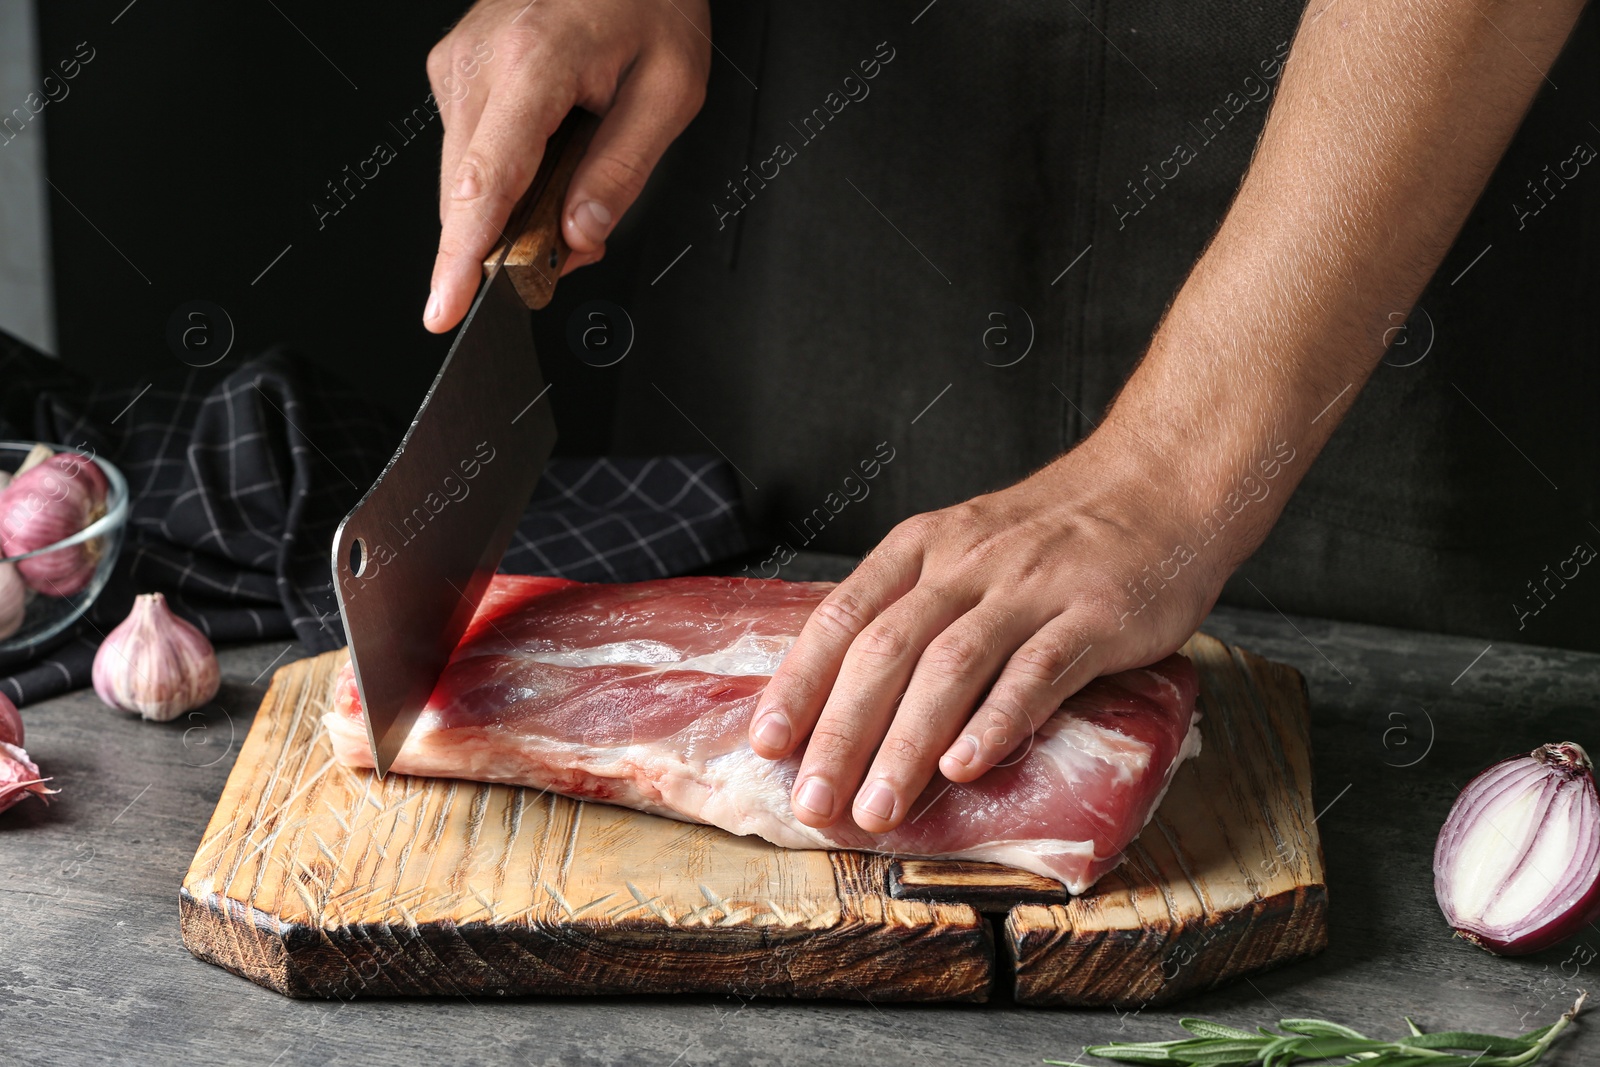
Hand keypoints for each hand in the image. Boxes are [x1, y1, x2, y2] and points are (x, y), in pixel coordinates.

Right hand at [423, 0, 709, 332]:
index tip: (445, 308)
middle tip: (577, 240)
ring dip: (510, 208)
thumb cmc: (649, 0)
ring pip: (463, 177)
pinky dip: (503, 175)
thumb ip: (623, 170)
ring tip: (572, 182)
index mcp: (533, 64)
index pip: (485, 184)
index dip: (462, 258)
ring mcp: (458, 62)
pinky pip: (467, 149)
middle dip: (510, 242)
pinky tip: (548, 153)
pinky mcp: (454, 67)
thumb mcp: (671, 89)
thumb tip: (579, 237)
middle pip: (466, 193)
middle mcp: (479, 61)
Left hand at [748, 426, 1243, 834]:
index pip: (843, 616)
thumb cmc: (1053, 534)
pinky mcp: (1094, 616)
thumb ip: (916, 607)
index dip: (801, 682)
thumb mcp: (965, 548)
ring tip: (878, 806)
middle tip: (814, 800)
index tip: (767, 743)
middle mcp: (966, 563)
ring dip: (907, 743)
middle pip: (886, 649)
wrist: (1158, 483)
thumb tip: (848, 694)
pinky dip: (997, 721)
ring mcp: (1031, 588)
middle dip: (842, 732)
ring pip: (952, 667)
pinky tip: (966, 767)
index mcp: (923, 549)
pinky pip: (1038, 672)